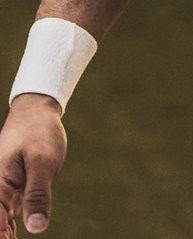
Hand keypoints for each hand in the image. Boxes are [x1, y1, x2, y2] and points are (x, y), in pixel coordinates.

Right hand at [0, 96, 66, 236]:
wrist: (36, 111)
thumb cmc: (39, 132)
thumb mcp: (43, 161)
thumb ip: (38, 194)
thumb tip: (36, 228)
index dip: (3, 237)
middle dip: (5, 236)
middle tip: (15, 238)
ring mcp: (2, 193)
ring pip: (0, 225)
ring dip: (6, 235)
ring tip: (15, 238)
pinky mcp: (11, 192)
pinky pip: (6, 218)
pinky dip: (9, 230)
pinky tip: (14, 236)